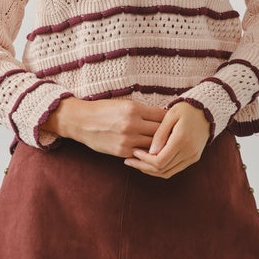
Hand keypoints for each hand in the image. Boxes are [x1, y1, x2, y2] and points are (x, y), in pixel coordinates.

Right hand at [40, 96, 166, 157]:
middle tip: (177, 135)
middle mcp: (132, 124)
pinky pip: (142, 154)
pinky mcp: (122, 151)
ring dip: (161, 145)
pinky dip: (148, 152)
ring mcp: (127, 139)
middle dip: (169, 133)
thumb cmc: (104, 110)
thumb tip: (163, 116)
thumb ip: (142, 111)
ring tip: (169, 144)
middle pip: (160, 131)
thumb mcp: (124, 104)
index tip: (176, 121)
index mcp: (134, 109)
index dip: (170, 119)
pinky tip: (153, 151)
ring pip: (153, 145)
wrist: (81, 121)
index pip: (161, 115)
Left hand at [123, 101, 210, 178]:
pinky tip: (150, 162)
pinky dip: (161, 169)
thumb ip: (160, 133)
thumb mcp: (170, 115)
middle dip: (143, 167)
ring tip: (137, 162)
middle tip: (130, 161)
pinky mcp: (193, 158)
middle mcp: (188, 152)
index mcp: (181, 140)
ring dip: (151, 170)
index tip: (134, 151)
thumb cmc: (186, 109)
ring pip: (168, 173)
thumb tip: (150, 151)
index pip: (159, 160)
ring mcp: (192, 157)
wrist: (208, 111)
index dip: (144, 160)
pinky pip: (174, 169)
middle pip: (162, 170)